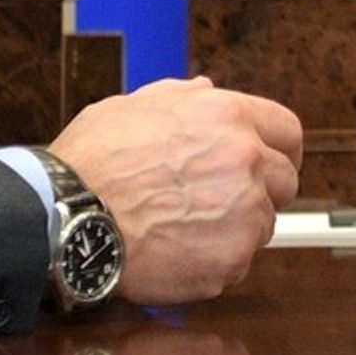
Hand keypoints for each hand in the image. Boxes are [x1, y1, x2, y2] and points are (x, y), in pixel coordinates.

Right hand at [50, 77, 302, 304]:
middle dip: (261, 193)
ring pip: (263, 225)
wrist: (67, 217)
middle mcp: (244, 158)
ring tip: (185, 229)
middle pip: (285, 182)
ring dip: (235, 230)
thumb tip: (205, 91)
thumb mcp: (132, 107)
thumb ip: (180, 98)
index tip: (272, 165)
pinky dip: (214, 263)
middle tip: (221, 204)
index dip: (280, 151)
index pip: (288, 131)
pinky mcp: (232, 257)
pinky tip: (177, 252)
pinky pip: (239, 262)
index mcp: (226, 116)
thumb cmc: (91, 164)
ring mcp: (243, 210)